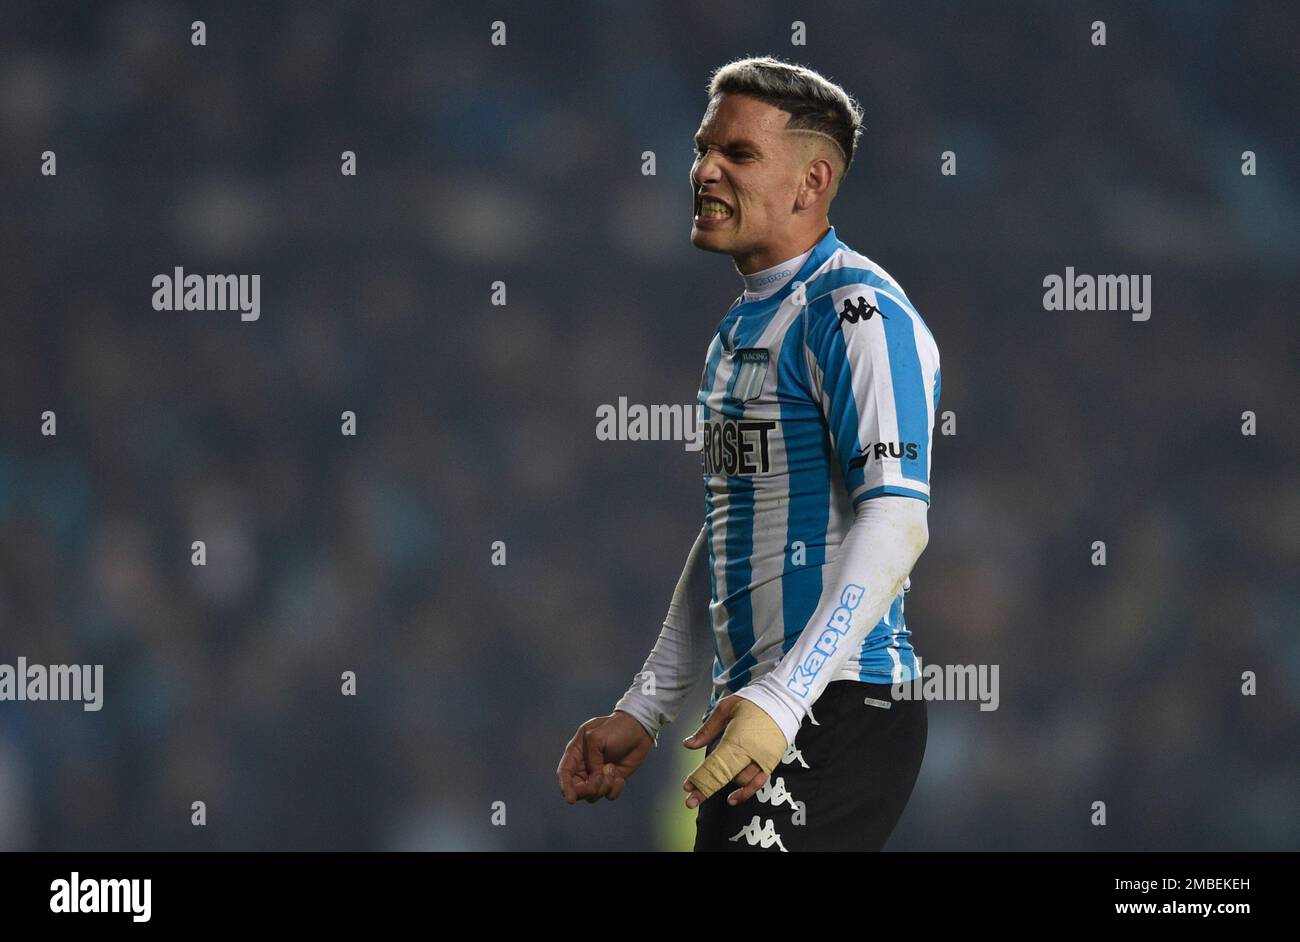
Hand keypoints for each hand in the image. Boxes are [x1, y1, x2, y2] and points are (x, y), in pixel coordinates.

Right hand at [557, 711, 652, 803]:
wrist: (640, 728)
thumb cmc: (616, 728)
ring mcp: (598, 775)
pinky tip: (620, 776)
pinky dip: (615, 788)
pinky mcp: (612, 780)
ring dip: (604, 786)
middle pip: (576, 789)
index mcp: (576, 752)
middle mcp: (585, 766)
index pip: (564, 772)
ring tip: (612, 769)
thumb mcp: (596, 737)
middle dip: (587, 790)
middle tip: (600, 780)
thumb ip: (591, 759)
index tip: (570, 800)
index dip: (565, 787)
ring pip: (593, 795)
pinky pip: (609, 794)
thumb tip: (594, 778)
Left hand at [681, 695, 782, 809]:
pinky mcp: (772, 762)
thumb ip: (706, 730)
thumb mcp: (725, 709)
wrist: (783, 698)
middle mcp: (749, 753)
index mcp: (736, 739)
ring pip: (740, 780)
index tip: (687, 787)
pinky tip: (732, 799)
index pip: (714, 765)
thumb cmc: (752, 700)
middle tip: (690, 802)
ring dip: (725, 782)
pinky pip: (758, 782)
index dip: (699, 778)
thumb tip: (687, 744)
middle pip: (724, 777)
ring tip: (712, 780)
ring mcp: (762, 759)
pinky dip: (746, 792)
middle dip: (706, 789)